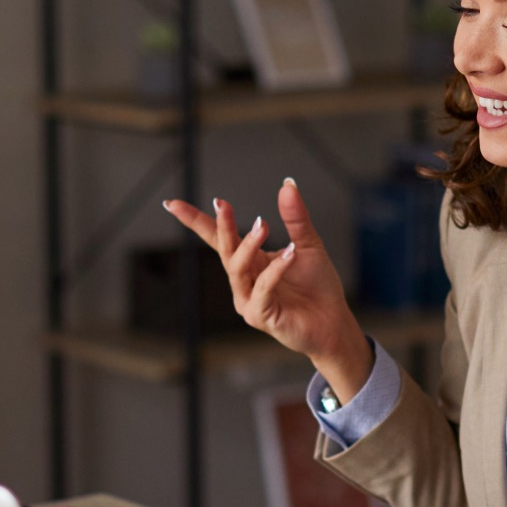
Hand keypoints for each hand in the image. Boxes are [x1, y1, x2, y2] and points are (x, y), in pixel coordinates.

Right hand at [161, 179, 373, 399]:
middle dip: (221, 225)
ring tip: (264, 225)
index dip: (195, 220)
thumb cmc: (317, 287)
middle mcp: (243, 281)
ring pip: (237, 268)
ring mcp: (247, 300)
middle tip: (222, 203)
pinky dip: (275, 269)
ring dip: (248, 245)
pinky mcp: (260, 316)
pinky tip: (290, 253)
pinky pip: (262, 288)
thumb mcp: (307, 244)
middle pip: (223, 249)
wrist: (334, 322)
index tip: (172, 203)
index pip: (217, 238)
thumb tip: (287, 183)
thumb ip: (295, 217)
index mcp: (249, 262)